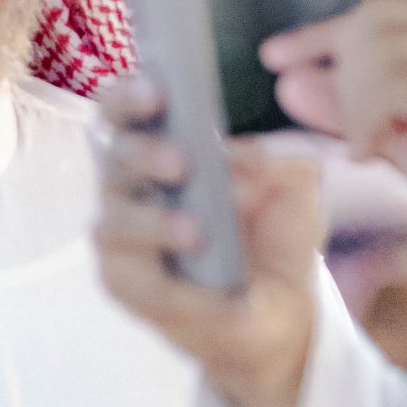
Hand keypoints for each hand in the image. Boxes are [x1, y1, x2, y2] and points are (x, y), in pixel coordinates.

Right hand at [94, 74, 320, 406]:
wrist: (283, 313)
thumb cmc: (274, 239)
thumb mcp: (293, 189)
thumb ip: (274, 162)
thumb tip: (237, 159)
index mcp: (163, 151)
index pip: (125, 112)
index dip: (130, 96)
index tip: (159, 94)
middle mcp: (133, 190)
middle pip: (112, 158)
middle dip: (143, 154)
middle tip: (183, 164)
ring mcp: (124, 242)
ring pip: (114, 223)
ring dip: (155, 224)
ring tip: (199, 234)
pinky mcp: (129, 289)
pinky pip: (139, 284)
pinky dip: (179, 288)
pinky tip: (221, 294)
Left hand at [261, 0, 406, 272]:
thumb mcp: (396, 138)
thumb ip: (347, 105)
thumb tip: (287, 79)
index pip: (383, 12)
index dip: (323, 33)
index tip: (274, 56)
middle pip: (374, 20)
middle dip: (343, 75)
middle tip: (350, 134)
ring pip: (378, 51)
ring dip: (354, 107)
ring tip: (369, 149)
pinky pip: (392, 82)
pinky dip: (366, 120)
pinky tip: (372, 152)